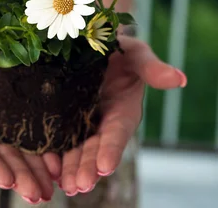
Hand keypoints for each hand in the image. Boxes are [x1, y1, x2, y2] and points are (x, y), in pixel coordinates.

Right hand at [0, 47, 60, 203]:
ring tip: (52, 189)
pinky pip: (41, 137)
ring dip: (38, 172)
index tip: (6, 181)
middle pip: (7, 159)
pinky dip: (50, 152)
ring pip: (26, 154)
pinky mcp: (30, 117)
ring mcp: (11, 127)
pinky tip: (62, 165)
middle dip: (22, 177)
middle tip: (36, 195)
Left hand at [59, 36, 186, 194]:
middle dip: (87, 167)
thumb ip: (151, 68)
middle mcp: (101, 122)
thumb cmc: (119, 48)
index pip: (117, 133)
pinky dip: (51, 154)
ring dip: (70, 168)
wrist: (90, 40)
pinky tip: (45, 167)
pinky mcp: (60, 117)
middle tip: (78, 185)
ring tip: (64, 184)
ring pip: (75, 149)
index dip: (112, 149)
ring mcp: (79, 122)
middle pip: (94, 148)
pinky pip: (55, 137)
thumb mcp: (135, 54)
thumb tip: (179, 78)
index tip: (105, 167)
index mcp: (122, 111)